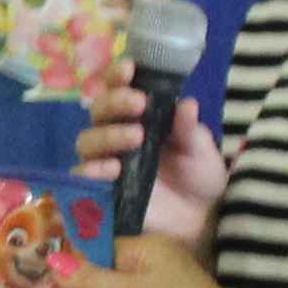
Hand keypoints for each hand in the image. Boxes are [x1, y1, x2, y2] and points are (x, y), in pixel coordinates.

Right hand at [67, 82, 226, 246]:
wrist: (203, 219)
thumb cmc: (200, 176)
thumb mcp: (200, 149)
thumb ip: (189, 129)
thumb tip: (186, 103)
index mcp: (139, 116)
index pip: (117, 88)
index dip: (116, 76)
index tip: (130, 68)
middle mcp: (117, 135)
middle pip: (97, 110)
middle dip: (114, 102)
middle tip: (138, 104)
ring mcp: (107, 162)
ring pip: (87, 140)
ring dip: (107, 134)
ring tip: (135, 137)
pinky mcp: (101, 191)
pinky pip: (83, 177)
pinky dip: (93, 170)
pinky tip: (112, 168)